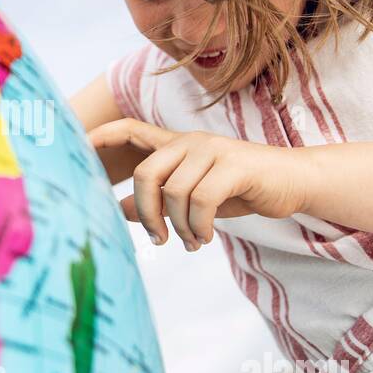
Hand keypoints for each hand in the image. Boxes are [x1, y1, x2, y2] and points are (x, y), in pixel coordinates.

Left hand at [86, 119, 312, 250]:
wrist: (293, 181)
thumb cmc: (240, 189)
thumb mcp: (195, 197)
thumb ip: (159, 200)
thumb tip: (121, 211)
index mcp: (177, 146)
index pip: (132, 131)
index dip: (105, 136)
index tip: (80, 145)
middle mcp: (191, 142)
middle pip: (146, 174)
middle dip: (147, 213)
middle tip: (159, 240)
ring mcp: (213, 151)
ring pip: (175, 193)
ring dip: (180, 227)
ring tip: (193, 241)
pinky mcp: (235, 165)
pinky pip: (202, 200)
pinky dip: (200, 225)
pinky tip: (207, 237)